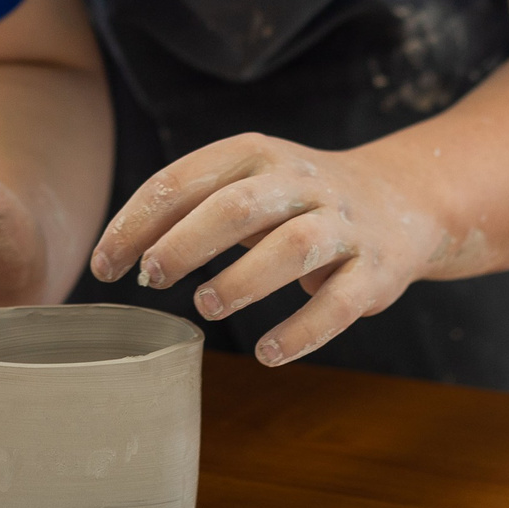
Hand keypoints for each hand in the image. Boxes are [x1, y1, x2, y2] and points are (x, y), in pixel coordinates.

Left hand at [89, 132, 452, 367]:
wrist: (403, 200)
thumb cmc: (297, 200)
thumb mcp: (246, 182)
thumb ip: (192, 206)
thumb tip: (121, 253)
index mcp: (256, 153)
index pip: (185, 179)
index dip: (137, 222)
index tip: (106, 266)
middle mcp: (300, 182)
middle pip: (236, 206)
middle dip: (185, 243)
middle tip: (151, 278)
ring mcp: (341, 224)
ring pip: (291, 248)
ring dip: (242, 280)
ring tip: (204, 306)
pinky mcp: (375, 270)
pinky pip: (340, 303)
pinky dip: (302, 331)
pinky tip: (267, 353)